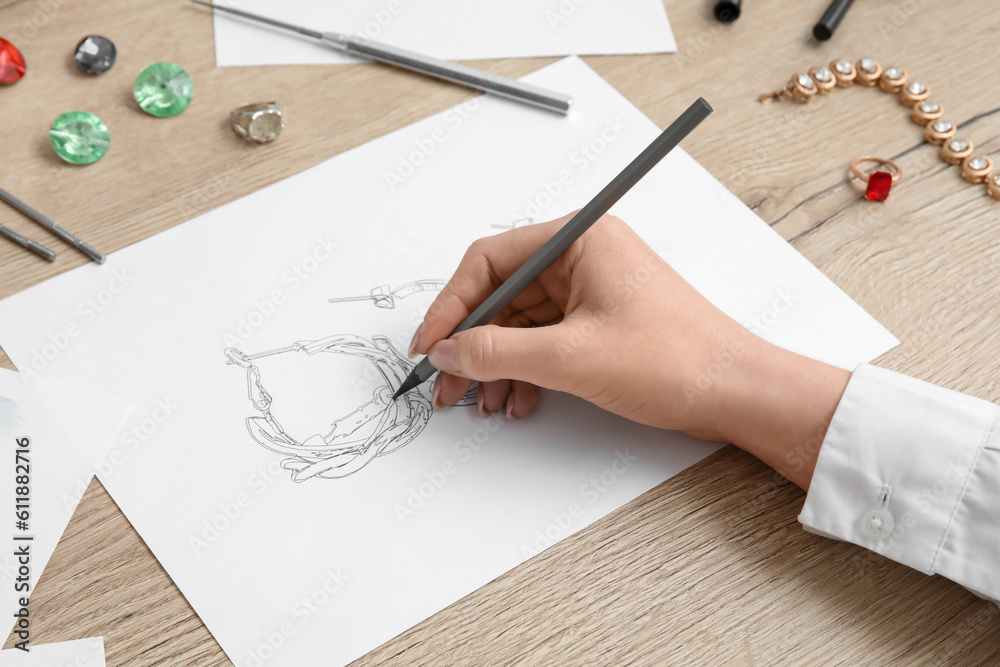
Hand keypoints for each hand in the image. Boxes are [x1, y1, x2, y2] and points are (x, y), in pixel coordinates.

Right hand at [409, 214, 850, 488]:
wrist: (736, 392)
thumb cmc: (674, 360)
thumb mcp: (569, 358)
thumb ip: (496, 351)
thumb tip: (447, 351)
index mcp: (579, 238)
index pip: (490, 260)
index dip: (450, 305)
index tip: (429, 345)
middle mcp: (583, 255)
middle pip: (502, 293)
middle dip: (472, 343)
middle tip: (446, 383)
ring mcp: (594, 289)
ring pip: (522, 322)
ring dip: (497, 363)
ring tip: (482, 402)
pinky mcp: (602, 320)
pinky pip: (546, 339)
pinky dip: (526, 369)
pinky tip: (517, 400)